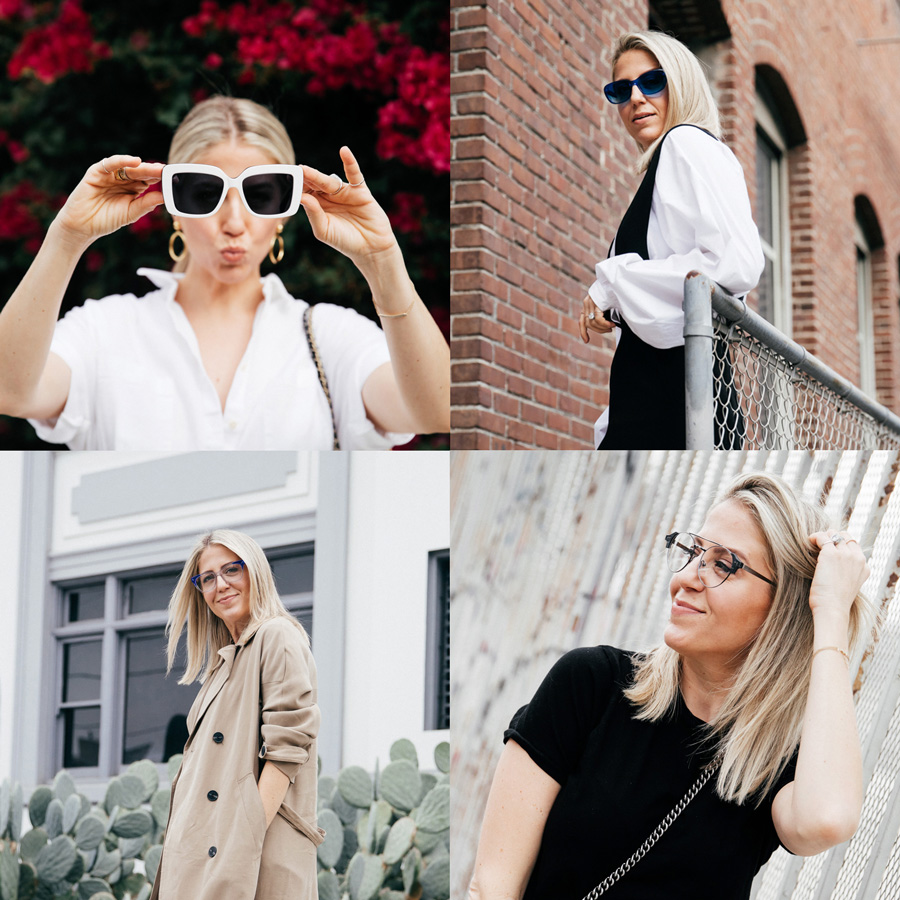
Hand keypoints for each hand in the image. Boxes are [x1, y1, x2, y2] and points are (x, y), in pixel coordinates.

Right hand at [53, 155, 163, 248]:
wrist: (83, 226)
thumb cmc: (107, 220)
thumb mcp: (131, 213)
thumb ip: (145, 204)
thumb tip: (163, 196)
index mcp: (133, 189)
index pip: (148, 181)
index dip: (159, 179)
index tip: (172, 179)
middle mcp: (122, 180)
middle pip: (140, 172)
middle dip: (152, 171)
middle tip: (165, 171)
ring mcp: (109, 175)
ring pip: (127, 167)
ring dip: (141, 166)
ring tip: (153, 168)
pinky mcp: (96, 172)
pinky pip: (109, 164)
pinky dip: (121, 161)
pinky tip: (134, 161)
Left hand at [299, 147, 397, 265]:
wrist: (371, 249)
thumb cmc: (345, 241)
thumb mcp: (324, 230)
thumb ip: (314, 214)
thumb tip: (302, 197)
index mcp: (318, 206)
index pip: (304, 192)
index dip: (296, 187)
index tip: (285, 183)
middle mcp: (330, 197)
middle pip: (314, 184)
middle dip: (304, 178)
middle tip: (293, 173)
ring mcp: (345, 192)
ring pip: (329, 180)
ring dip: (317, 175)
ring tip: (305, 171)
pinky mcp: (360, 191)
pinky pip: (354, 174)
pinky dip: (350, 162)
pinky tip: (344, 151)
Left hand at [578, 294, 616, 342]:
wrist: (615, 278)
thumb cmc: (615, 290)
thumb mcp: (608, 303)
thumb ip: (604, 312)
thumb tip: (608, 325)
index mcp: (588, 304)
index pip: (582, 321)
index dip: (583, 331)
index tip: (586, 341)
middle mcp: (587, 303)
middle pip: (588, 324)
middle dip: (598, 330)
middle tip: (609, 330)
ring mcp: (590, 302)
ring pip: (592, 323)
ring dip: (602, 328)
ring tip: (611, 327)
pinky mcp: (595, 302)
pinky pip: (597, 319)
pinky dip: (604, 324)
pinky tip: (611, 325)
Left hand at [807, 531, 868, 617]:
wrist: (832, 609)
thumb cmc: (835, 602)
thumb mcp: (847, 585)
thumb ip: (846, 573)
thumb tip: (832, 565)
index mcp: (864, 567)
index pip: (854, 545)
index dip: (841, 543)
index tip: (829, 546)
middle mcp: (857, 559)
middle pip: (845, 536)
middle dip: (832, 536)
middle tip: (820, 542)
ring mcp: (845, 555)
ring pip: (833, 534)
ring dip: (822, 536)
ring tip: (812, 542)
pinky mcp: (831, 555)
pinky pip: (822, 537)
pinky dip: (814, 537)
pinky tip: (808, 542)